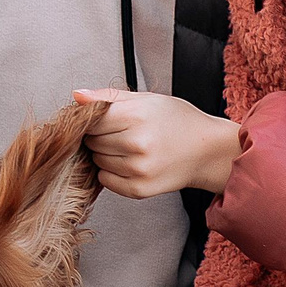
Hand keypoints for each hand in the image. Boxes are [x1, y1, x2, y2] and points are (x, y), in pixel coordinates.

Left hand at [72, 89, 244, 199]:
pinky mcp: (138, 189)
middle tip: (122, 132)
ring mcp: (138, 170)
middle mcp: (137, 144)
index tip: (105, 118)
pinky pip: (105, 179)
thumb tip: (78, 96)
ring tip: (129, 146)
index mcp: (137, 117)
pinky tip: (130, 162)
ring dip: (105, 154)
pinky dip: (111, 172)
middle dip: (100, 136)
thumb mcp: (146, 99)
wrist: (207, 151)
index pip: (92, 120)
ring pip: (97, 160)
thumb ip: (108, 97)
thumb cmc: (179, 122)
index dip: (95, 119)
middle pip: (92, 141)